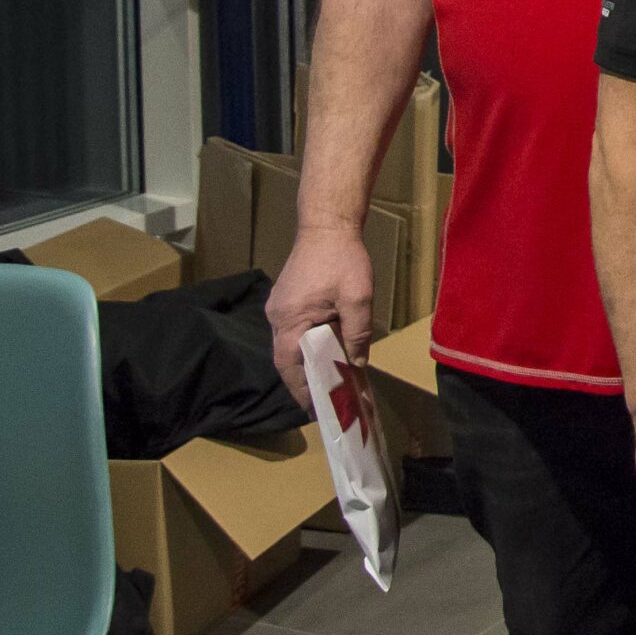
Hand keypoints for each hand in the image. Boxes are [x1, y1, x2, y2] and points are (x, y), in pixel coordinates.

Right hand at [266, 225, 374, 408]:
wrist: (328, 224)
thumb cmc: (342, 260)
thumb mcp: (358, 299)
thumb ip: (357, 334)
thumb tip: (357, 364)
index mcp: (289, 320)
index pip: (289, 365)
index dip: (301, 390)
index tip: (314, 410)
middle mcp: (277, 317)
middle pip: (287, 359)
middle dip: (304, 380)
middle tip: (326, 400)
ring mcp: (280, 308)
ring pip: (290, 345)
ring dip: (307, 362)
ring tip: (329, 380)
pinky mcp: (287, 300)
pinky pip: (294, 331)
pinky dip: (308, 345)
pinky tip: (327, 350)